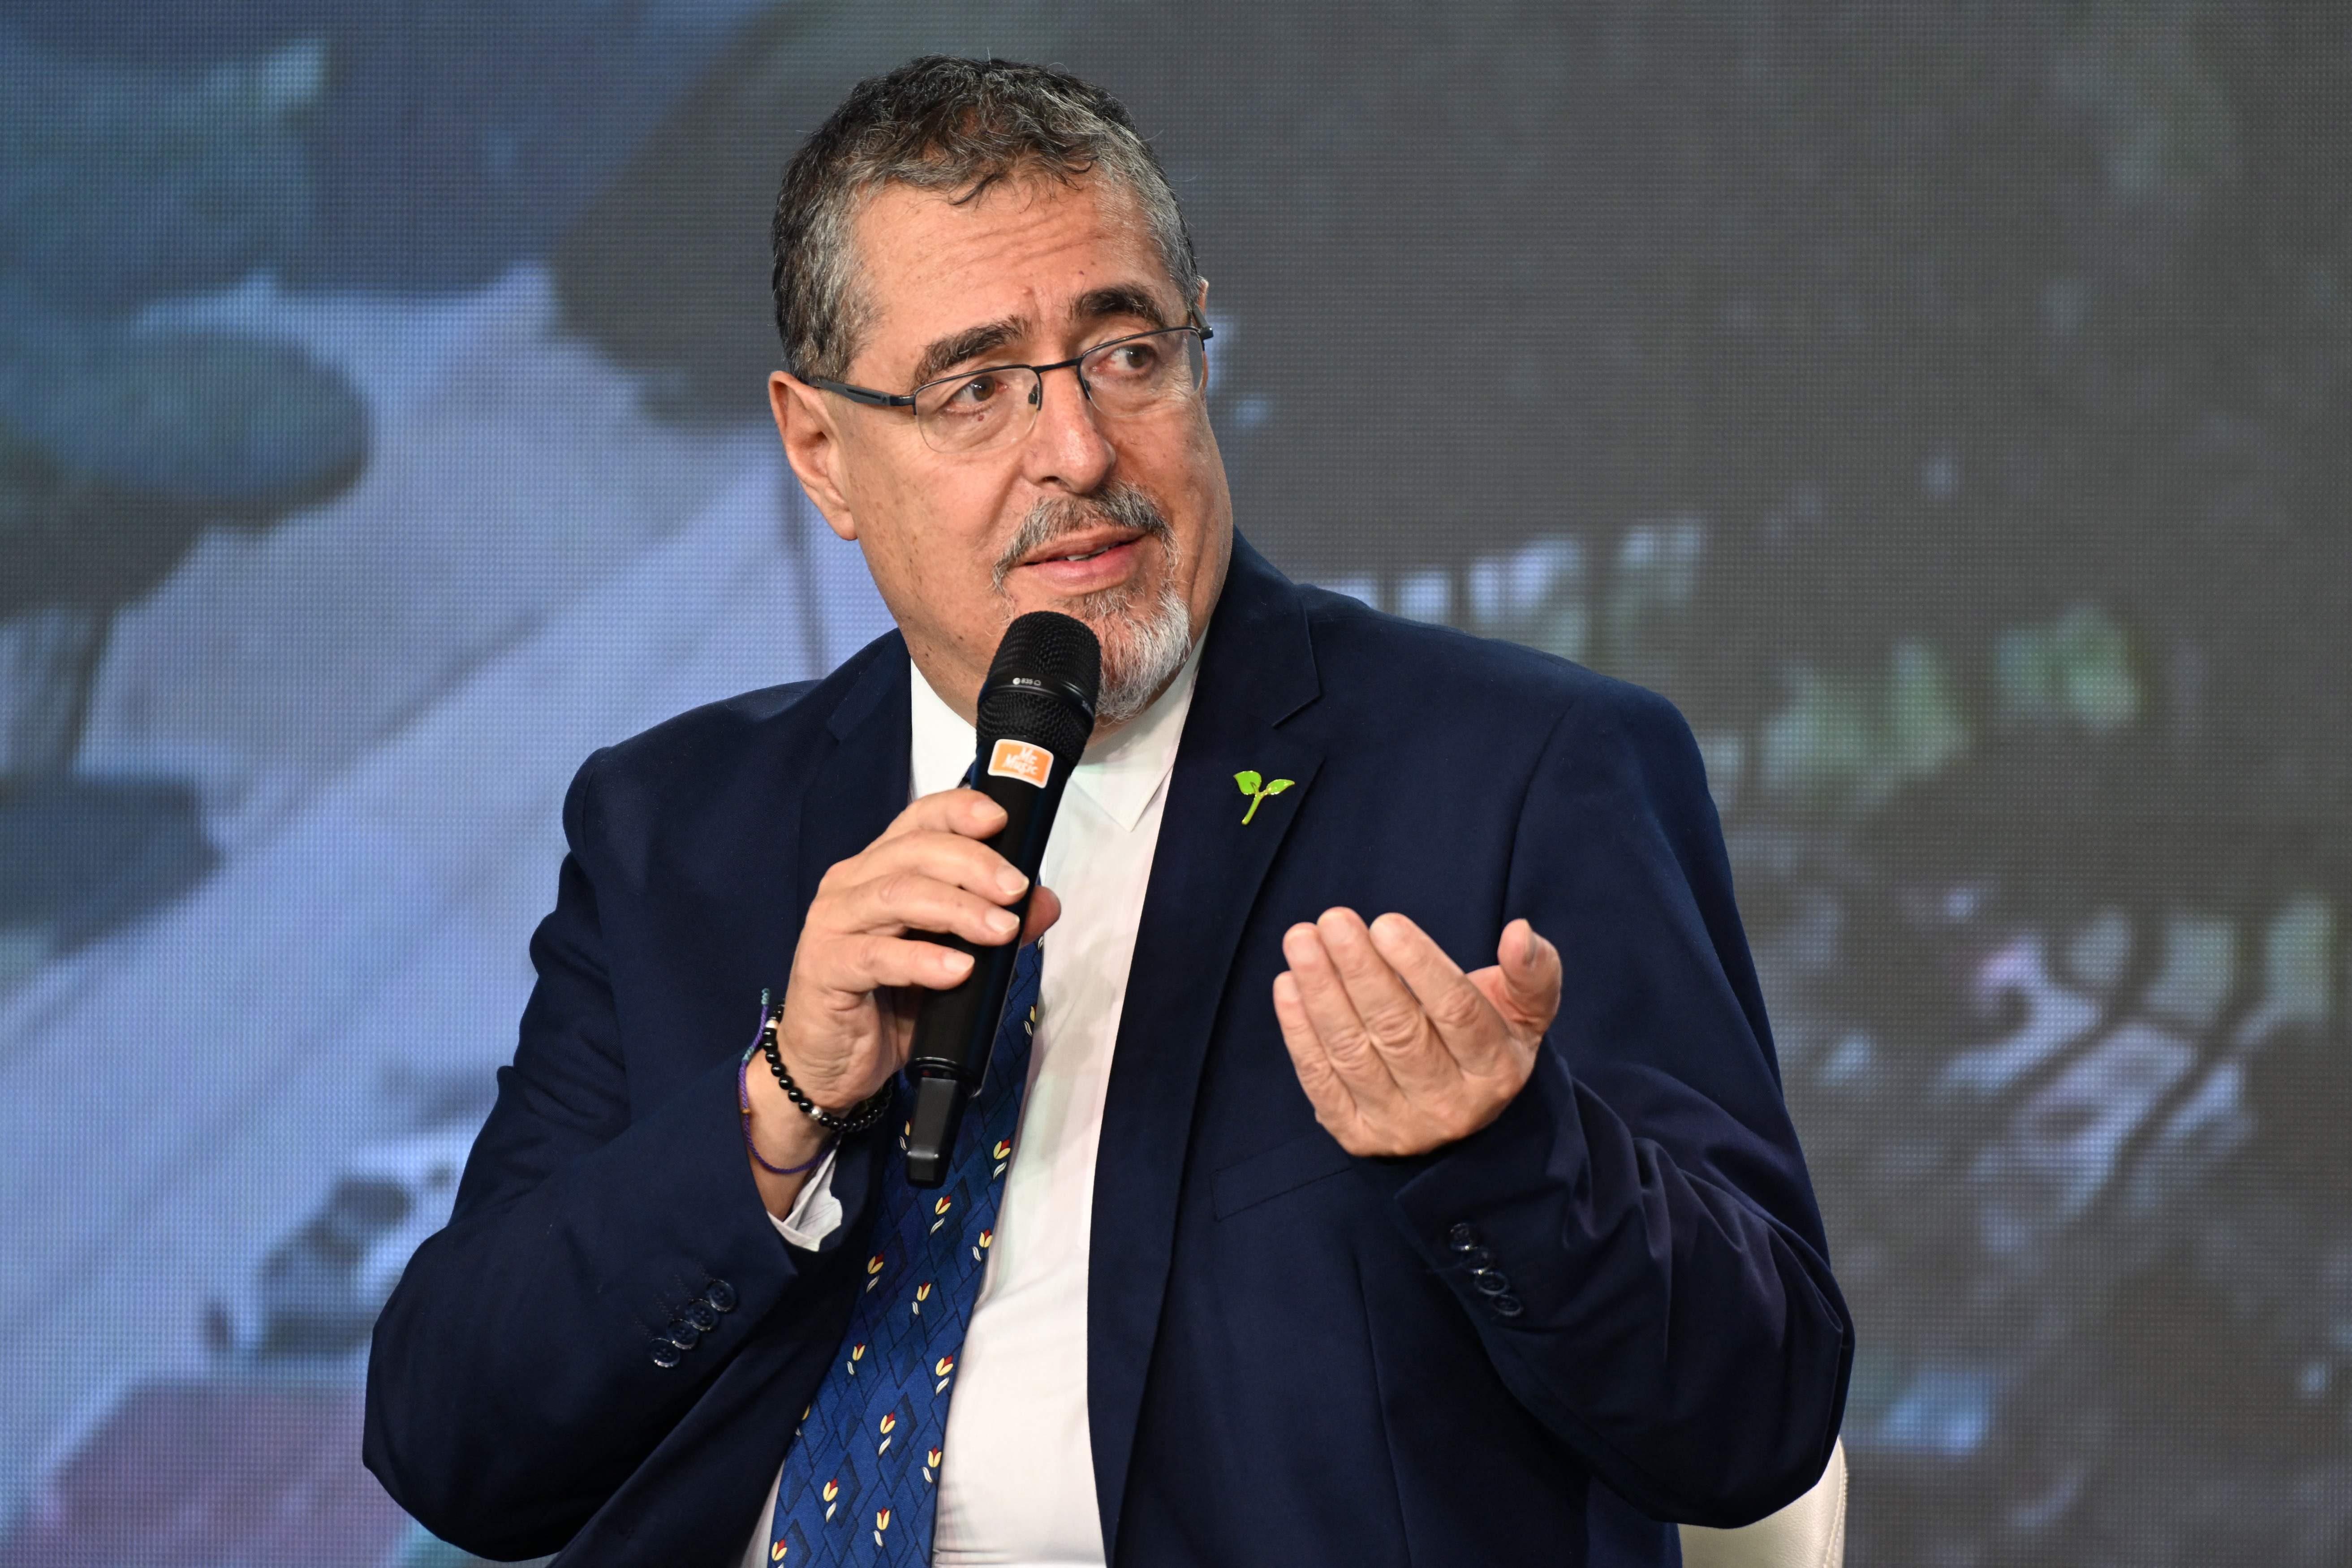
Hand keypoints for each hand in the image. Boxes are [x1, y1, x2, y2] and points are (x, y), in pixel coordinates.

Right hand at [745, 789, 1059, 1212]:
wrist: (831, 1064)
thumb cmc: (888, 1003)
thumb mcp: (952, 960)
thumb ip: (993, 927)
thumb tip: (1044, 904)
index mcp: (879, 869)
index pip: (918, 820)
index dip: (958, 811)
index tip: (1001, 820)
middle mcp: (850, 885)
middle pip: (914, 852)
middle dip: (974, 865)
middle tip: (1016, 890)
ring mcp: (832, 924)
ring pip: (898, 896)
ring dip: (958, 909)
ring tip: (1001, 931)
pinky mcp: (824, 968)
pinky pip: (876, 955)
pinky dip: (922, 960)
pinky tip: (958, 971)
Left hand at [1273, 910, 1559, 1157]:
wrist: (1458, 1111)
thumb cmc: (1487, 1039)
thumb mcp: (1525, 1010)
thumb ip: (1531, 971)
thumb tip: (1519, 932)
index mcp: (1496, 1070)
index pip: (1457, 1012)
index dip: (1420, 966)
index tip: (1385, 923)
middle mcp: (1450, 1106)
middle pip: (1399, 1031)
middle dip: (1360, 971)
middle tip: (1332, 920)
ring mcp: (1400, 1126)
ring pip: (1353, 1053)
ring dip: (1321, 993)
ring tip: (1301, 940)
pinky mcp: (1357, 1135)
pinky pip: (1320, 1081)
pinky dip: (1299, 1031)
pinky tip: (1288, 985)